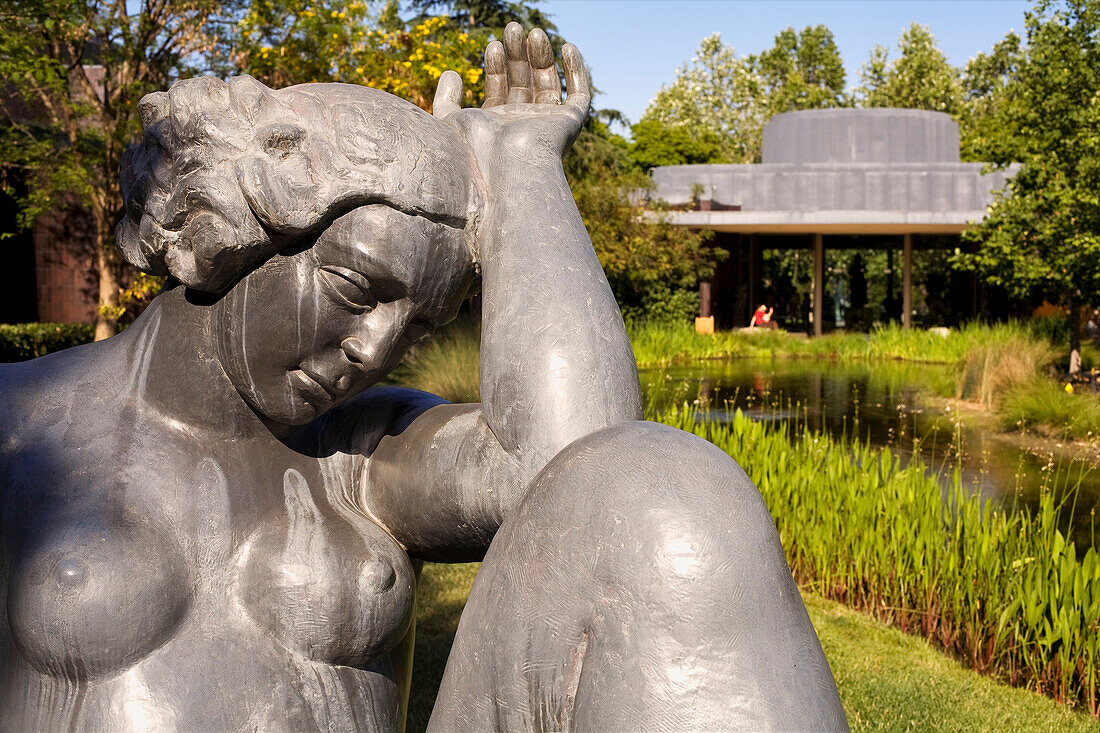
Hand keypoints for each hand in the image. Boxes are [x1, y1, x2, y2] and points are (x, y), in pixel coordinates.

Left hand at [432, 22, 589, 174]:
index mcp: (498, 127)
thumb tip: (452, 72)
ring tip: (532, 31)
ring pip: (547, 83)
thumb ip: (447, 99)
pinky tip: (567, 47)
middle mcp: (523, 126)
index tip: (493, 45)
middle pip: (523, 83)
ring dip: (541, 56)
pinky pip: (579, 95)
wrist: (507, 168)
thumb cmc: (476, 151)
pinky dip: (576, 71)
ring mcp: (547, 125)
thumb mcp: (450, 120)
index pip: (500, 89)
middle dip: (517, 54)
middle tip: (512, 28)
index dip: (497, 66)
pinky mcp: (570, 123)